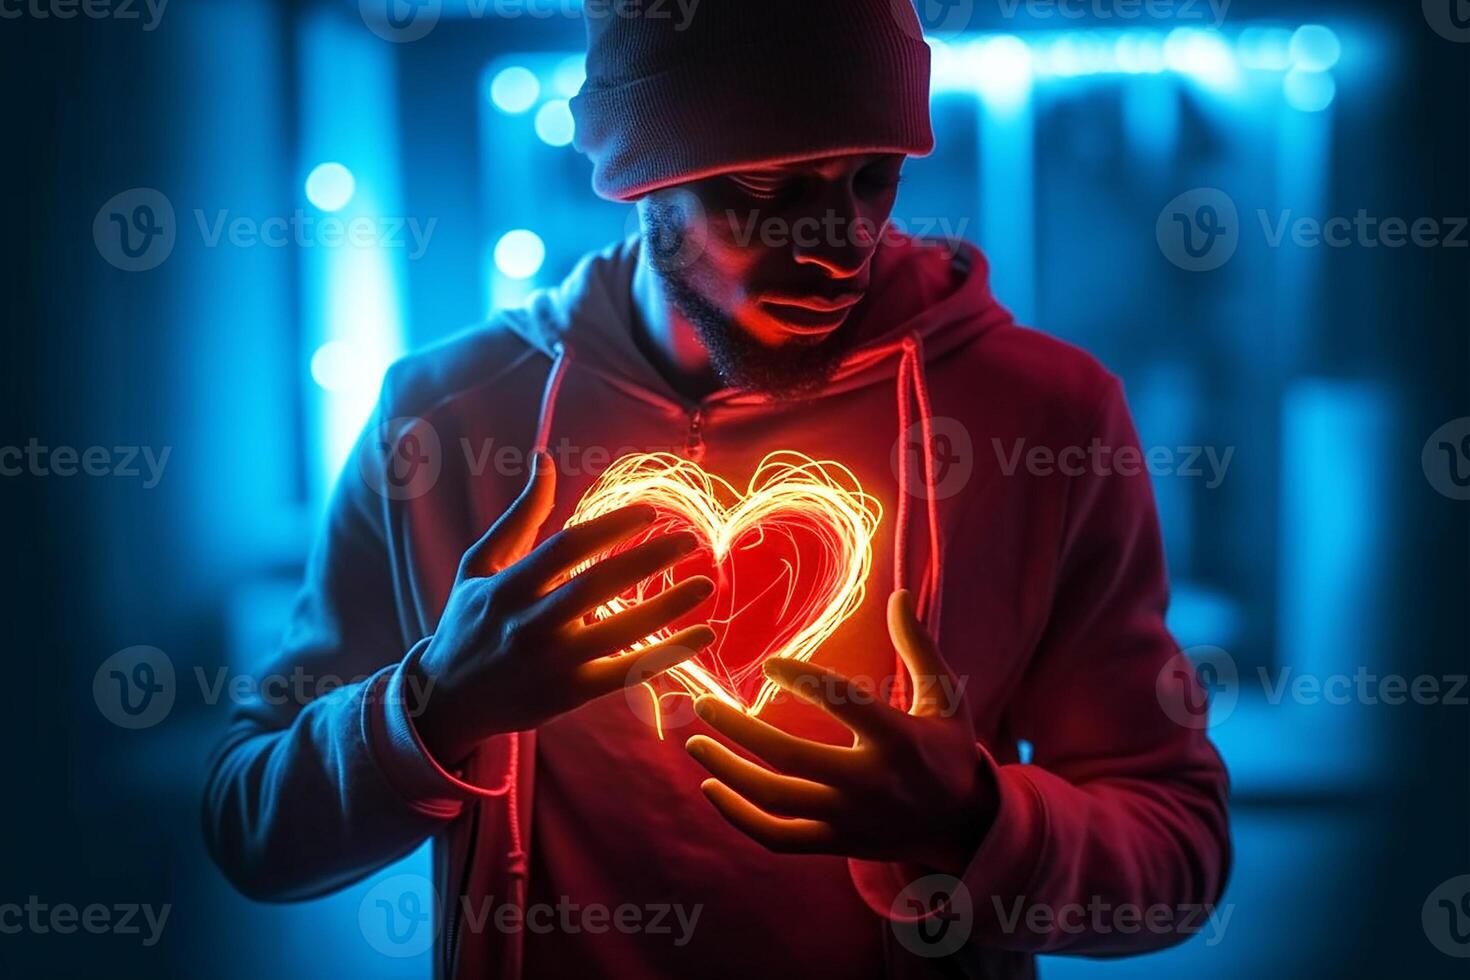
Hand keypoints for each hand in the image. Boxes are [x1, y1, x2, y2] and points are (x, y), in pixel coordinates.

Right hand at [410, 451, 716, 765]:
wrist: (448, 699)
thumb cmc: (469, 621)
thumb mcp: (480, 564)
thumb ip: (520, 516)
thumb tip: (544, 457)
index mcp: (508, 587)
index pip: (567, 548)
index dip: (610, 526)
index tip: (649, 512)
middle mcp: (529, 624)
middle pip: (598, 586)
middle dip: (648, 560)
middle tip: (690, 539)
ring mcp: (552, 663)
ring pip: (619, 632)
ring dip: (667, 607)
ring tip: (704, 583)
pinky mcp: (570, 695)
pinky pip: (627, 673)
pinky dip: (668, 655)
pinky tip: (703, 635)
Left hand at [685, 589, 994, 873]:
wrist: (962, 827)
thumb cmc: (948, 751)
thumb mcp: (944, 698)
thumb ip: (918, 647)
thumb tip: (899, 593)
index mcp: (899, 741)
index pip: (845, 704)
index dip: (805, 680)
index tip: (770, 664)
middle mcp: (871, 783)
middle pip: (791, 758)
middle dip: (740, 730)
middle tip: (705, 704)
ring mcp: (850, 819)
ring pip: (775, 800)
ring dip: (728, 772)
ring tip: (695, 741)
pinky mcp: (836, 844)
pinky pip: (776, 837)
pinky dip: (738, 817)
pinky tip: (711, 787)